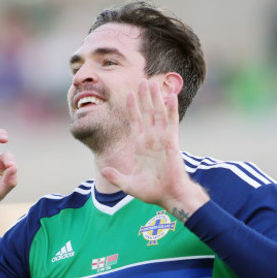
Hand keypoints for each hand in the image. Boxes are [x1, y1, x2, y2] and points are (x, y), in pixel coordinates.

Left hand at [101, 79, 207, 220]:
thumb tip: (104, 171)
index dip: (131, 108)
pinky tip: (171, 96)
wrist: (169, 196)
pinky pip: (172, 122)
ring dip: (155, 98)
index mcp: (140, 146)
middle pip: (146, 113)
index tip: (128, 94)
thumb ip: (116, 176)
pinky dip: (171, 109)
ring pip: (158, 113)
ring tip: (153, 83)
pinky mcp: (172, 142)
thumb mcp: (128, 184)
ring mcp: (162, 139)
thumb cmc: (152, 192)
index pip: (135, 122)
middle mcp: (151, 140)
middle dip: (143, 97)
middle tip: (141, 80)